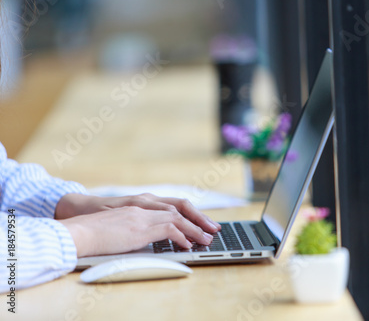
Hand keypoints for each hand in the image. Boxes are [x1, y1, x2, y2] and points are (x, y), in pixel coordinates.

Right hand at [56, 193, 220, 256]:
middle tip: (214, 229)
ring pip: (178, 217)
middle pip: (181, 206)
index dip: (192, 212)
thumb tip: (152, 237)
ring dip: (195, 229)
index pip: (174, 203)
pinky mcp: (139, 226)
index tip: (204, 221)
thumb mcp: (122, 221)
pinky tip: (187, 245)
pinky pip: (168, 229)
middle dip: (200, 218)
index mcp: (142, 201)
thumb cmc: (96, 227)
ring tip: (206, 239)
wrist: (78, 226)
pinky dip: (181, 236)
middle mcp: (145, 203)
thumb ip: (139, 224)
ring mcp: (143, 213)